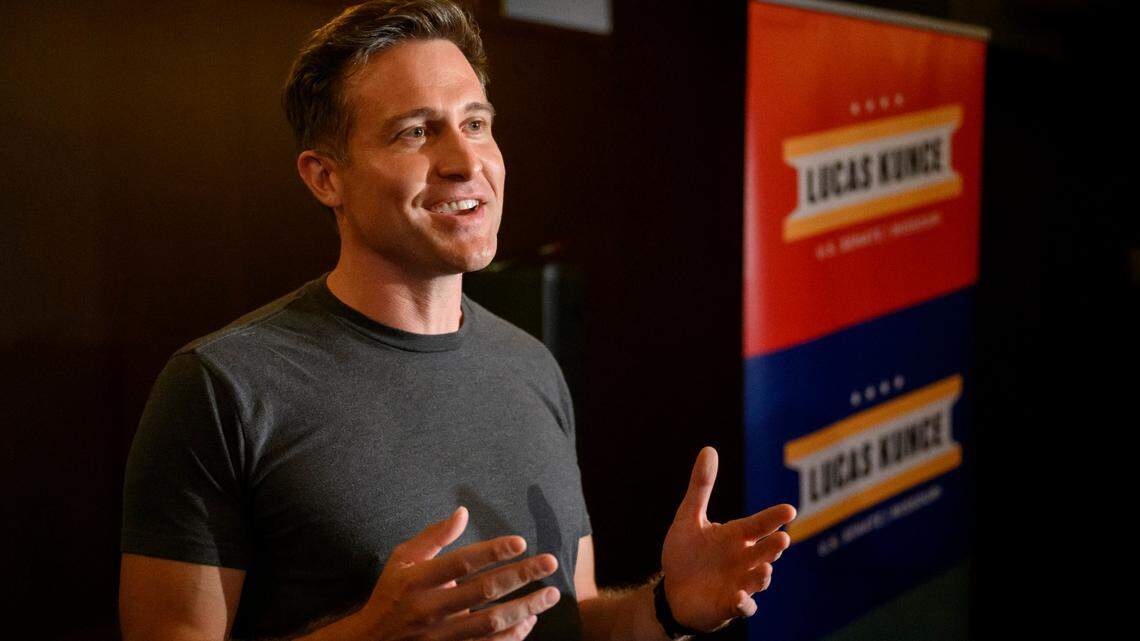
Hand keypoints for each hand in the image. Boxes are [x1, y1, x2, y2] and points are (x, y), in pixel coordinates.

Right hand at [361, 506, 560, 640]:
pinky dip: (512, 635)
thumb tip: (463, 511)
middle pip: (483, 591)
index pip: (462, 562)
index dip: (493, 551)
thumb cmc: (391, 594)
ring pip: (491, 622)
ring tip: (551, 594)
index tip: (521, 542)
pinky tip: (531, 620)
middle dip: (521, 575)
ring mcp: (441, 635)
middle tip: (550, 562)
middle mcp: (430, 608)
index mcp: (417, 580)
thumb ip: (433, 536)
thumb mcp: (402, 560)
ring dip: (526, 607)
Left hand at [660, 447, 795, 632]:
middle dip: (773, 546)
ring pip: (758, 579)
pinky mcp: (730, 606)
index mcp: (736, 537)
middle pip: (763, 551)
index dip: (773, 518)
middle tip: (782, 539)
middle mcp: (743, 559)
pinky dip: (744, 604)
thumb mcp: (689, 517)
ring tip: (765, 568)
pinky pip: (742, 607)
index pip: (759, 524)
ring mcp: (739, 583)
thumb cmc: (686, 553)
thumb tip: (708, 449)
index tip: (789, 510)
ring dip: (762, 575)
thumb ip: (701, 486)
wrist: (673, 591)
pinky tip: (739, 598)